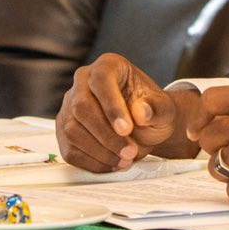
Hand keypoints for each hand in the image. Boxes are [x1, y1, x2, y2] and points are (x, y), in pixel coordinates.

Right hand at [55, 54, 202, 171]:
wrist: (145, 127)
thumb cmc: (152, 112)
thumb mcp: (164, 109)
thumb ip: (156, 108)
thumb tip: (141, 112)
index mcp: (108, 66)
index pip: (101, 80)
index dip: (111, 105)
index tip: (126, 129)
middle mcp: (83, 81)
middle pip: (82, 107)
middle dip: (106, 135)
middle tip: (129, 152)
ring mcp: (69, 106)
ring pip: (73, 130)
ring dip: (100, 151)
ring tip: (125, 160)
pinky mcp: (64, 131)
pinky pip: (70, 149)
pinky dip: (91, 162)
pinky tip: (112, 163)